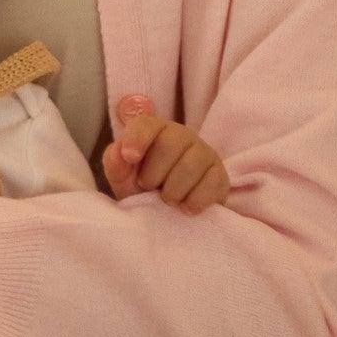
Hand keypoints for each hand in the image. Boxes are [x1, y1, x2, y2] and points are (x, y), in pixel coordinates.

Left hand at [102, 111, 230, 213]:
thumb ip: (115, 163)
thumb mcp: (122, 178)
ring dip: (173, 190)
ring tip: (167, 200)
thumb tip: (119, 151)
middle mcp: (181, 135)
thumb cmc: (142, 188)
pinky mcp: (220, 175)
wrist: (169, 213)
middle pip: (170, 144)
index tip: (130, 158)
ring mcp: (204, 153)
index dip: (137, 139)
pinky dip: (194, 201)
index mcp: (154, 130)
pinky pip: (211, 184)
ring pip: (191, 165)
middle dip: (154, 173)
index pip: (146, 124)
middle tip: (149, 187)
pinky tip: (186, 207)